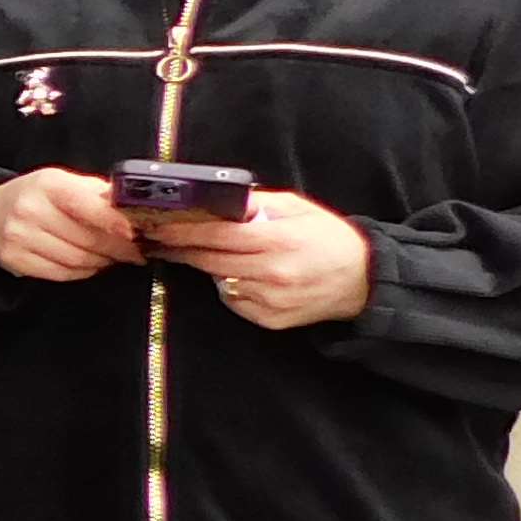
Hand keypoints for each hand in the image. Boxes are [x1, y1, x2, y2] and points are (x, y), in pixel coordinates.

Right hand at [0, 166, 141, 282]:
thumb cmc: (37, 197)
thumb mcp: (64, 183)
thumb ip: (98, 195)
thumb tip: (133, 210)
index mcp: (48, 184)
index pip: (86, 206)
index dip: (114, 222)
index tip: (136, 233)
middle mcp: (30, 209)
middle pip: (87, 238)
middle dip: (118, 247)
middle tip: (136, 250)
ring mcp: (20, 236)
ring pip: (77, 259)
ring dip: (102, 261)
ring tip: (111, 256)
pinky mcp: (15, 259)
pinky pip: (62, 273)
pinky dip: (83, 272)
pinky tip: (89, 264)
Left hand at [142, 190, 374, 329]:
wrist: (363, 278)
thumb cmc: (327, 238)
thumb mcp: (295, 208)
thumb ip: (254, 204)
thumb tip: (215, 202)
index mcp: (277, 240)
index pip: (216, 235)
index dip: (182, 231)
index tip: (157, 227)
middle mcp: (271, 272)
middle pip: (209, 260)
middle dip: (181, 249)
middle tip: (159, 240)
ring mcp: (270, 299)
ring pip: (218, 281)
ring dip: (208, 267)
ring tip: (207, 254)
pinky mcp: (270, 319)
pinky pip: (235, 300)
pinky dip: (231, 287)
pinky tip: (242, 275)